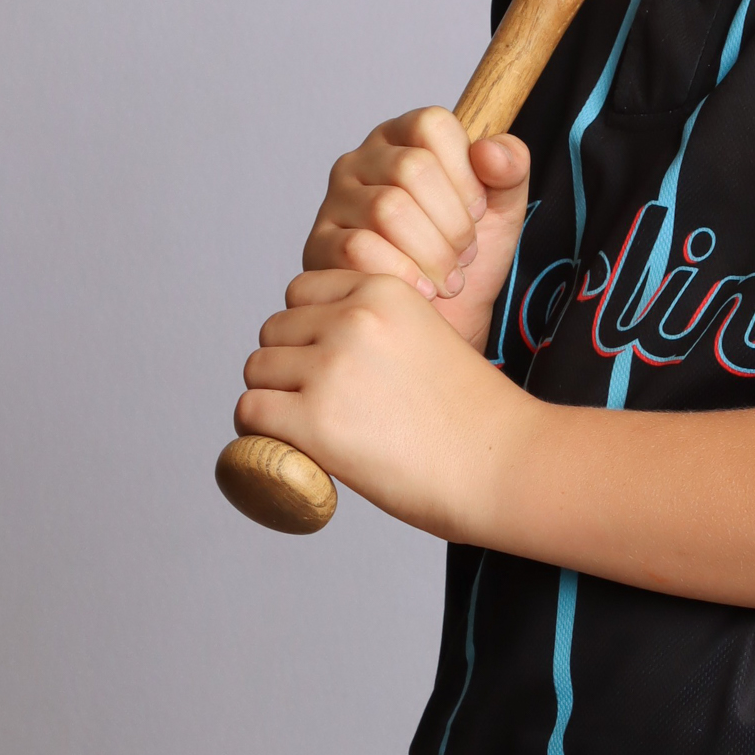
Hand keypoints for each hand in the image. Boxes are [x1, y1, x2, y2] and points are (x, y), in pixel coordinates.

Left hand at [236, 268, 532, 539]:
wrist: (503, 464)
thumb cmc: (476, 416)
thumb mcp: (429, 337)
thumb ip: (378, 330)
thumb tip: (319, 350)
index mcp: (384, 289)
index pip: (303, 291)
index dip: (308, 329)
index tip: (326, 364)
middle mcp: (352, 319)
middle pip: (274, 330)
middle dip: (288, 364)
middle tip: (318, 404)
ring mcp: (330, 368)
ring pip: (257, 369)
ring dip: (271, 397)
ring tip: (303, 429)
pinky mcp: (313, 420)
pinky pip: (251, 412)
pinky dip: (257, 432)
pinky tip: (284, 447)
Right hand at [305, 111, 531, 350]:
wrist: (443, 321)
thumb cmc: (465, 258)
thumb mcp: (502, 210)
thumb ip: (510, 170)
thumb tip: (489, 152)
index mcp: (405, 138)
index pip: (432, 124)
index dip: (465, 173)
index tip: (478, 211)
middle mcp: (362, 160)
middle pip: (412, 167)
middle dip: (452, 221)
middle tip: (465, 255)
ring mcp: (335, 201)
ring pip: (387, 208)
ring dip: (431, 252)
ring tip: (448, 278)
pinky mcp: (319, 245)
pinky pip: (358, 249)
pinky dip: (402, 274)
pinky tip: (422, 291)